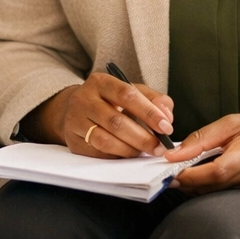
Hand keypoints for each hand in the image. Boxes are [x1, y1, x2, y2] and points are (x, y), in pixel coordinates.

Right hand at [23, 73, 174, 157]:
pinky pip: (97, 153)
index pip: (127, 94)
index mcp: (100, 82)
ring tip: (144, 151)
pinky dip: (116, 156)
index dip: (149, 112)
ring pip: (104, 140)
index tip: (166, 127)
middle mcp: (83, 99)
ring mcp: (75, 120)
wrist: (77, 110)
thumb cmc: (110, 101)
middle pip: (115, 121)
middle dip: (142, 137)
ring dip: (129, 149)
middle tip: (159, 147)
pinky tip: (128, 154)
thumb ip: (154, 100)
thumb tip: (166, 116)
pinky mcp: (72, 140)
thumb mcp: (132, 92)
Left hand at [165, 114, 239, 194]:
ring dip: (194, 186)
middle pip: (211, 187)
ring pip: (214, 193)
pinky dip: (207, 187)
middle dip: (185, 183)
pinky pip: (223, 193)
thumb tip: (176, 152)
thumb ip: (204, 138)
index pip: (216, 171)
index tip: (171, 172)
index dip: (191, 175)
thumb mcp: (235, 122)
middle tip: (166, 174)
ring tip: (179, 173)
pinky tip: (199, 176)